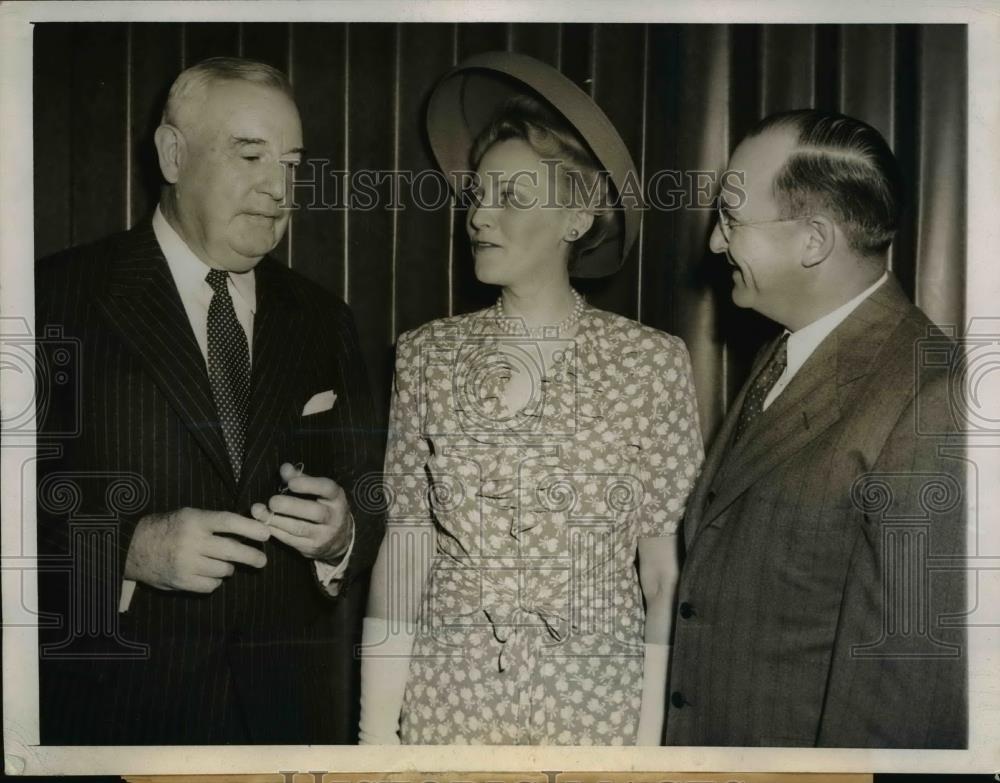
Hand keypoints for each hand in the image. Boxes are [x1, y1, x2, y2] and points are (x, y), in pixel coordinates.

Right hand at [124, 507, 269, 592]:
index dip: (250, 528)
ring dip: (228, 568)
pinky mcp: (182, 582)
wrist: (133, 548)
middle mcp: (192, 541)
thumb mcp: (189, 515)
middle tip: (262, 561)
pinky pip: (211, 585)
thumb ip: (215, 522)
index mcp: (194, 520)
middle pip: (232, 550)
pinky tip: (208, 573)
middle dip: (252, 556)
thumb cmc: (168, 528)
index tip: (266, 534)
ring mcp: (186, 564)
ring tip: (221, 562)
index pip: (229, 522)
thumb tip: (250, 528)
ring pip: (224, 570)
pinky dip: (215, 581)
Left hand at [251, 462, 351, 562]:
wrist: (339, 539)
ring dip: (277, 520)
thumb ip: (301, 479)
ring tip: (259, 512)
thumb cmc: (324, 507)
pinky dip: (275, 531)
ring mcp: (324, 535)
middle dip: (291, 506)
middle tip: (272, 501)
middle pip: (315, 512)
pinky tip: (263, 523)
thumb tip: (285, 468)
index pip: (327, 489)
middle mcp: (334, 517)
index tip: (291, 483)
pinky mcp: (311, 548)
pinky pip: (291, 540)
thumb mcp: (319, 491)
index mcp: (336, 498)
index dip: (309, 485)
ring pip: (300, 528)